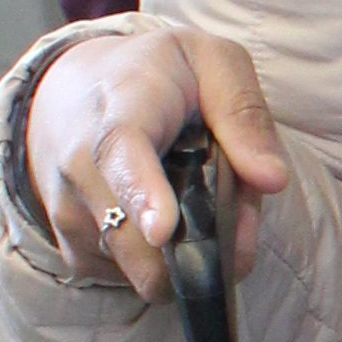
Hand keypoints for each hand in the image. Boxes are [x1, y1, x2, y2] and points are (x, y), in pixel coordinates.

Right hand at [28, 26, 286, 300]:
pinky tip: (162, 216)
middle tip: (233, 208)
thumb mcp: (211, 61)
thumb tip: (273, 180)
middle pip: (132, 240)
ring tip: (188, 198)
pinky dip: (163, 261)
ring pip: (145, 270)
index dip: (142, 195)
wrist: (68, 88)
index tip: (162, 230)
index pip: (121, 154)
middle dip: (198, 248)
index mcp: (119, 109)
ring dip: (186, 252)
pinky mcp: (74, 250)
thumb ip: (245, 114)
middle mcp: (79, 166)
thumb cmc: (156, 74)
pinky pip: (135, 280)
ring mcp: (69, 213)